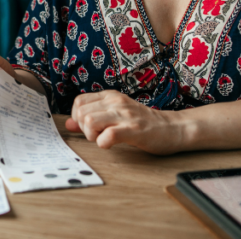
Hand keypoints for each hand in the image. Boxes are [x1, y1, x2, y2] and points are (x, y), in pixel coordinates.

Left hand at [65, 90, 181, 154]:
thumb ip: (92, 118)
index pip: (79, 101)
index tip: (88, 127)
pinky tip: (112, 144)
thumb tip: (68, 123)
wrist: (172, 128)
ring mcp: (125, 115)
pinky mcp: (133, 129)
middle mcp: (116, 101)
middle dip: (84, 128)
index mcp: (110, 96)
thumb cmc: (143, 123)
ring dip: (92, 135)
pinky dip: (104, 143)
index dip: (77, 118)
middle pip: (82, 112)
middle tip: (97, 135)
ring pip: (90, 121)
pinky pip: (108, 135)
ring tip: (104, 138)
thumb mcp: (115, 115)